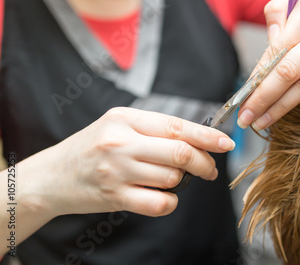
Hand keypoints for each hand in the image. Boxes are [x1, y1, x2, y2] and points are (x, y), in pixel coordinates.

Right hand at [20, 107, 235, 218]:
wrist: (51, 176)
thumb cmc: (91, 148)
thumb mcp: (118, 125)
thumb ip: (154, 129)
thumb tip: (198, 138)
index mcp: (125, 118)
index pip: (176, 126)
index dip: (207, 136)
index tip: (226, 143)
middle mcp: (121, 142)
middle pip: (180, 152)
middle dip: (205, 163)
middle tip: (210, 169)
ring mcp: (117, 171)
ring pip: (172, 177)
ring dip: (182, 181)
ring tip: (173, 179)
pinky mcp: (114, 197)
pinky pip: (159, 203)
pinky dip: (170, 202)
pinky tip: (163, 197)